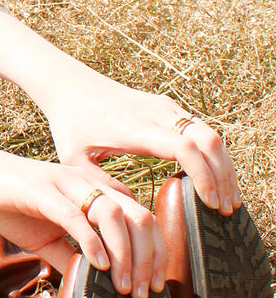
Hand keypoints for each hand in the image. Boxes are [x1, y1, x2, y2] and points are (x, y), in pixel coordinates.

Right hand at [0, 138, 165, 297]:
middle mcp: (89, 183)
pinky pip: (76, 216)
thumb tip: (92, 286)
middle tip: (142, 293)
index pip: (142, 219)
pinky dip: (92, 242)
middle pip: (139, 217)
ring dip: (125, 255)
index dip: (155, 254)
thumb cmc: (10, 204)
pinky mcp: (43, 190)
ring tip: (122, 286)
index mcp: (96, 191)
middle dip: (147, 259)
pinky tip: (99, 266)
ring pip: (114, 216)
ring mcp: (67, 184)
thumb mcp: (46, 237)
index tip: (153, 286)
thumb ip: (71, 256)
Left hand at [38, 62, 241, 217]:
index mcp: (135, 127)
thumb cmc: (70, 123)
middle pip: (209, 140)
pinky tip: (215, 179)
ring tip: (228, 199)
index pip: (184, 148)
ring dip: (224, 166)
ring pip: (211, 133)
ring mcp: (165, 106)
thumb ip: (101, 186)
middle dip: (224, 176)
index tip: (211, 203)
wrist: (70, 85)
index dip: (204, 176)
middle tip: (227, 209)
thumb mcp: (75, 160)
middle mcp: (156, 112)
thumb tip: (133, 212)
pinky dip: (214, 154)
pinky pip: (202, 129)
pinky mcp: (168, 106)